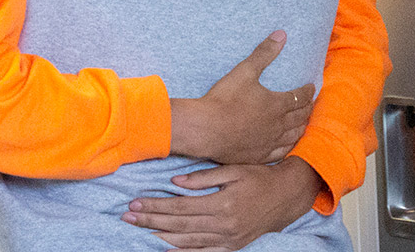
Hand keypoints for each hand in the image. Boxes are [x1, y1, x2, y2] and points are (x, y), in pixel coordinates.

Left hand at [122, 157, 323, 250]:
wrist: (286, 196)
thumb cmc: (259, 178)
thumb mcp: (234, 170)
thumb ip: (204, 177)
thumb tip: (175, 181)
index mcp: (223, 203)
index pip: (181, 206)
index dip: (156, 205)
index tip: (136, 202)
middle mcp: (224, 225)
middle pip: (179, 225)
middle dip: (151, 221)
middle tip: (128, 217)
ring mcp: (228, 240)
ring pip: (187, 242)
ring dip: (160, 237)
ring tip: (138, 232)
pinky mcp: (232, 247)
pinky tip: (165, 251)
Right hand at [170, 31, 313, 163]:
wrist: (206, 129)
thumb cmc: (225, 99)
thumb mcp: (245, 71)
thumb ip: (264, 53)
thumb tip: (281, 34)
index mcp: (277, 104)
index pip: (300, 97)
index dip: (308, 91)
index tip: (311, 87)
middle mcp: (278, 125)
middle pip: (300, 116)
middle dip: (307, 108)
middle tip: (311, 104)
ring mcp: (269, 142)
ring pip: (293, 136)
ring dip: (301, 127)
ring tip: (304, 124)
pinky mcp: (258, 156)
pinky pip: (280, 153)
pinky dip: (288, 146)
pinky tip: (287, 145)